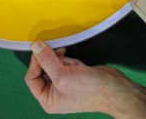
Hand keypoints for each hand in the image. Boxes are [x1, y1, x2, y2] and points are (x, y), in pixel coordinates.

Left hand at [25, 41, 145, 117]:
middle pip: (42, 68)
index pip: (31, 77)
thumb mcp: (63, 75)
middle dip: (52, 61)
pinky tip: (80, 65)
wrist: (115, 89)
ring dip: (63, 60)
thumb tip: (35, 46)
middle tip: (61, 56)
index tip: (42, 51)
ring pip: (53, 63)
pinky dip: (70, 60)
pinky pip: (64, 62)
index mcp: (47, 99)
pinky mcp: (73, 74)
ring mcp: (64, 83)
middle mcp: (54, 92)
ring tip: (74, 65)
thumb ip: (46, 60)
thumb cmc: (89, 89)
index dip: (35, 63)